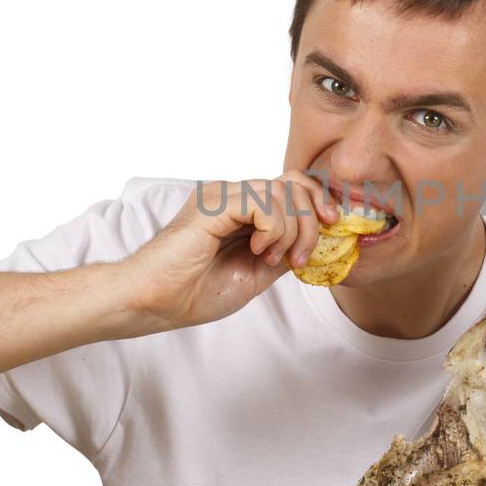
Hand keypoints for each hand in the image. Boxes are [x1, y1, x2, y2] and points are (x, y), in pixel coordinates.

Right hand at [120, 171, 338, 332]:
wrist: (153, 302)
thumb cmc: (193, 293)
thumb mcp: (256, 273)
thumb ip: (284, 252)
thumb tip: (318, 241)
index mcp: (241, 209)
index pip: (293, 185)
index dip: (319, 203)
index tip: (332, 229)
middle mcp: (231, 196)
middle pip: (295, 183)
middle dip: (311, 221)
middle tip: (298, 258)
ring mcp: (221, 196)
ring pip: (282, 192)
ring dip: (291, 231)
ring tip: (269, 258)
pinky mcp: (213, 204)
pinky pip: (262, 201)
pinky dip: (273, 228)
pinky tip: (257, 250)